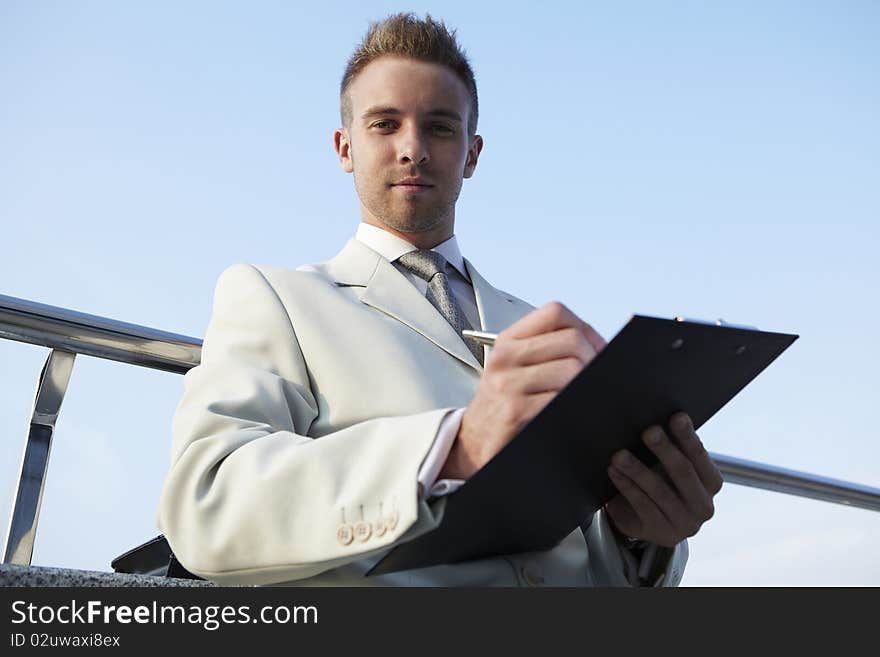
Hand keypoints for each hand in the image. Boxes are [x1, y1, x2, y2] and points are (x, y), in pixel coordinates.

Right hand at [440, 302, 606, 479]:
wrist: (473, 442)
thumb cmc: (505, 403)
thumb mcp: (515, 367)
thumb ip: (548, 350)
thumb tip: (601, 347)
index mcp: (508, 340)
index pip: (555, 313)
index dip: (585, 329)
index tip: (596, 350)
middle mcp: (505, 357)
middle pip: (572, 341)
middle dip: (594, 360)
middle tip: (596, 379)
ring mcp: (508, 385)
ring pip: (572, 370)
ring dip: (586, 386)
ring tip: (582, 397)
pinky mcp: (515, 412)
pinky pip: (562, 399)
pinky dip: (576, 406)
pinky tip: (572, 413)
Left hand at [605, 412, 722, 546]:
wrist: (646, 521)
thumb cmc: (662, 484)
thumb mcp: (672, 469)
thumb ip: (674, 449)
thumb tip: (659, 418)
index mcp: (712, 484)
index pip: (700, 457)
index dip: (689, 437)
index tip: (676, 416)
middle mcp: (704, 506)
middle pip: (683, 473)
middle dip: (665, 450)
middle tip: (648, 431)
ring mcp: (684, 524)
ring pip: (660, 492)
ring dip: (638, 470)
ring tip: (619, 454)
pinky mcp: (662, 534)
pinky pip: (643, 506)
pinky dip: (627, 487)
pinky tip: (614, 472)